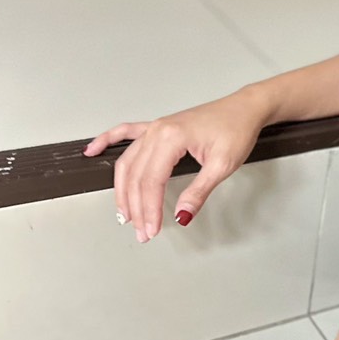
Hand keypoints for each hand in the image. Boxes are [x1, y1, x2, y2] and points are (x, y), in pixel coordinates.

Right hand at [82, 89, 267, 242]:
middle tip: (141, 231)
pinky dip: (107, 141)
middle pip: (136, 176)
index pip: (151, 182)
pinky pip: (126, 133)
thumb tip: (181, 215)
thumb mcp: (223, 165)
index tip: (152, 229)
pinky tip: (93, 150)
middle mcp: (158, 131)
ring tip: (124, 213)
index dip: (149, 209)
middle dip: (136, 207)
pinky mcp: (159, 127)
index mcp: (171, 138)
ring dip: (122, 189)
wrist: (245, 108)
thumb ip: (199, 192)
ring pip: (128, 162)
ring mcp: (155, 127)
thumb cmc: (237, 129)